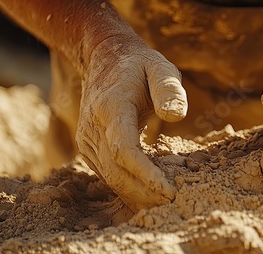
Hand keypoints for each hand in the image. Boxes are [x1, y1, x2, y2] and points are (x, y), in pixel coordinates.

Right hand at [76, 36, 186, 210]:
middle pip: (116, 171)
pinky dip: (129, 187)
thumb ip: (170, 89)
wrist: (105, 60)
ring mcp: (87, 140)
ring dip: (138, 194)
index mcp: (111, 106)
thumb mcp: (161, 68)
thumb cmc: (140, 66)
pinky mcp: (89, 149)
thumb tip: (175, 115)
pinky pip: (107, 175)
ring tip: (166, 200)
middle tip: (175, 203)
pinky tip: (150, 192)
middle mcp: (93, 127)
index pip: (124, 150)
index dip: (145, 174)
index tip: (169, 190)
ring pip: (110, 179)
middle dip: (145, 192)